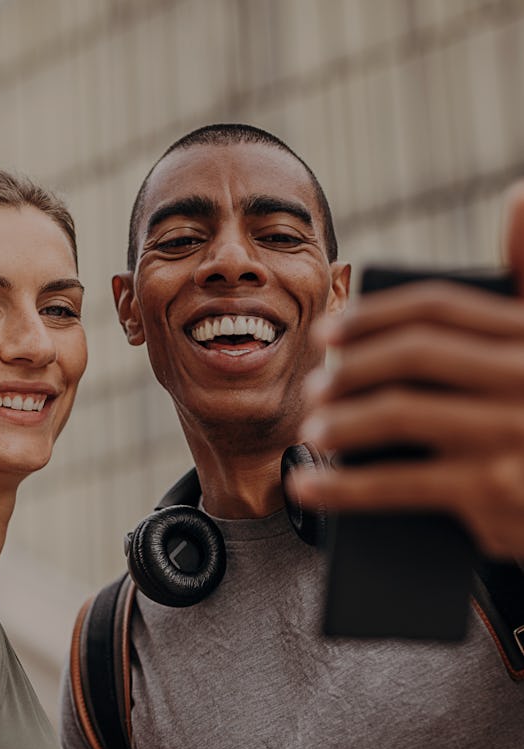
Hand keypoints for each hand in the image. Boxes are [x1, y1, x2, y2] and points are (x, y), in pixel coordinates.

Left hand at [290, 183, 523, 559]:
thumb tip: (517, 195)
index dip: (373, 316)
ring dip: (340, 423)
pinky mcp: (493, 489)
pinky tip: (310, 490)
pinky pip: (396, 483)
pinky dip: (342, 487)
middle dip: (350, 370)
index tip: (328, 332)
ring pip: (397, 412)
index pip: (439, 309)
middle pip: (412, 355)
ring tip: (311, 434)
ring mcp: (512, 432)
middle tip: (314, 390)